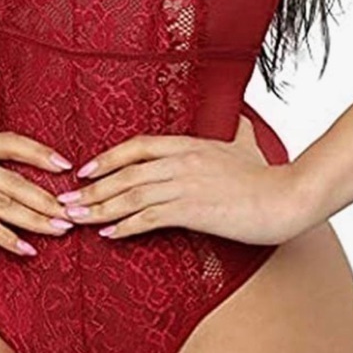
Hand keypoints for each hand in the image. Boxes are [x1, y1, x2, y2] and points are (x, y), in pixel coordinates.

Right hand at [0, 122, 76, 255]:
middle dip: (48, 197)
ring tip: (60, 230)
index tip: (66, 165)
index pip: (11, 142)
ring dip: (36, 218)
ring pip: (4, 201)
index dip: (40, 152)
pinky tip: (26, 249)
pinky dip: (8, 237)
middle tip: (74, 211)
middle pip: (15, 178)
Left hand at [56, 114, 313, 244]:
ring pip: (130, 196)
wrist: (287, 197)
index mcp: (188, 144)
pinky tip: (108, 234)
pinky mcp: (192, 211)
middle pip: (125, 174)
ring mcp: (184, 186)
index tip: (85, 170)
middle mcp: (180, 162)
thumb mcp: (247, 144)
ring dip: (98, 209)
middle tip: (65, 200)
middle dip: (91, 189)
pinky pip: (148, 219)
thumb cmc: (268, 175)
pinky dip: (124, 227)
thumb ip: (237, 131)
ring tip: (75, 219)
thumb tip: (242, 118)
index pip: (136, 146)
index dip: (107, 158)